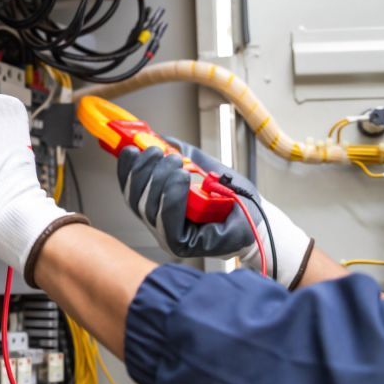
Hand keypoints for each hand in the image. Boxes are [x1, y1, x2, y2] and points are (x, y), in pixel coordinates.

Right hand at [117, 138, 313, 287]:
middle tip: (158, 152)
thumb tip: (158, 137)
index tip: (130, 149)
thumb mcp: (199, 166)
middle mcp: (158, 223)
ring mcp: (168, 237)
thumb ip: (177, 153)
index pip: (130, 188)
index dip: (126, 168)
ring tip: (176, 163)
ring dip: (159, 180)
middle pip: (135, 199)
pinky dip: (172, 197)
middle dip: (144, 171)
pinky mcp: (183, 246)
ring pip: (149, 209)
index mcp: (157, 204)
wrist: (257, 215)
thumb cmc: (231, 196)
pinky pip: (168, 222)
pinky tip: (180, 179)